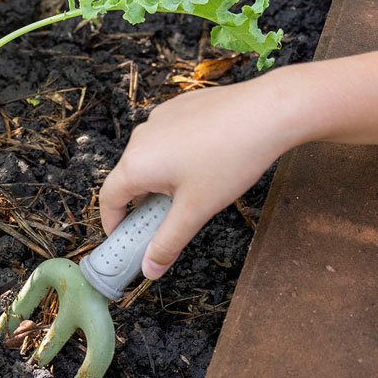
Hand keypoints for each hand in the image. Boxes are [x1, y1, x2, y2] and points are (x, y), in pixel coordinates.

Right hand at [99, 72, 300, 277]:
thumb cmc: (230, 160)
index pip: (108, 198)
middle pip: (129, 177)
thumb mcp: (196, 210)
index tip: (124, 238)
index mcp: (136, 164)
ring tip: (193, 190)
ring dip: (160, 178)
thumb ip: (168, 242)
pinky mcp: (179, 106)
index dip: (113, 222)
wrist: (269, 111)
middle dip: (142, 202)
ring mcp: (159, 118)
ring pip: (149, 157)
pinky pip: (166, 138)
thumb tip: (149, 270)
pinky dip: (175, 155)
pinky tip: (205, 161)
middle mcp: (140, 138)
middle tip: (165, 220)